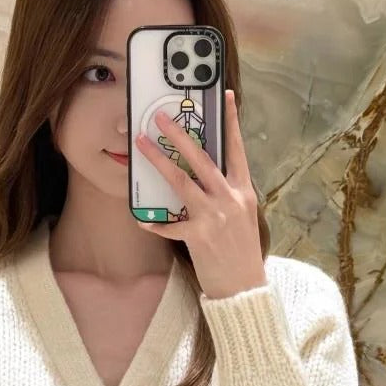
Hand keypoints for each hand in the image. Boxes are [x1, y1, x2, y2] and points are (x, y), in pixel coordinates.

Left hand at [134, 88, 266, 299]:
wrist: (245, 288)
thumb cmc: (242, 251)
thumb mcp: (243, 217)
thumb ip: (228, 193)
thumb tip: (206, 172)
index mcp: (243, 192)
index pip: (237, 150)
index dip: (231, 122)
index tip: (224, 96)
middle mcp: (230, 200)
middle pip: (202, 160)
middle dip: (180, 135)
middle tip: (161, 117)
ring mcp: (214, 218)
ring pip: (182, 182)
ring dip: (159, 161)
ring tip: (141, 145)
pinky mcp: (198, 237)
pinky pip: (170, 225)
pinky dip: (154, 222)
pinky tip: (141, 218)